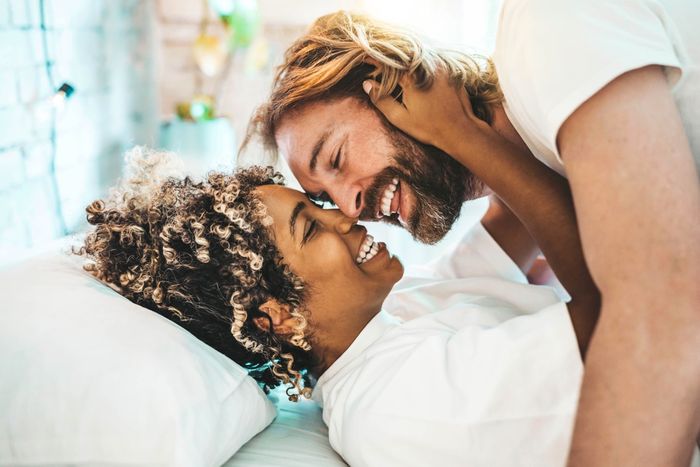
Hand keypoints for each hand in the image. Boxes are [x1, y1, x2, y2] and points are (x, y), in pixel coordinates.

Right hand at [362, 69, 490, 154]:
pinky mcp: (450, 69)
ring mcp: (440, 65)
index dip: (374, 60)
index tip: (365, 60)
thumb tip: (367, 84)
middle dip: (389, 59)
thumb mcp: (400, 118)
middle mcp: (426, 65)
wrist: (460, 129)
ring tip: (394, 66)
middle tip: (378, 65)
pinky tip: (415, 70)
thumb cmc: (429, 127)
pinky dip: (419, 63)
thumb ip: (381, 100)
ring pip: (416, 57)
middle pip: (402, 56)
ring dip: (404, 59)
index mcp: (411, 76)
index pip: (388, 62)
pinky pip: (430, 60)